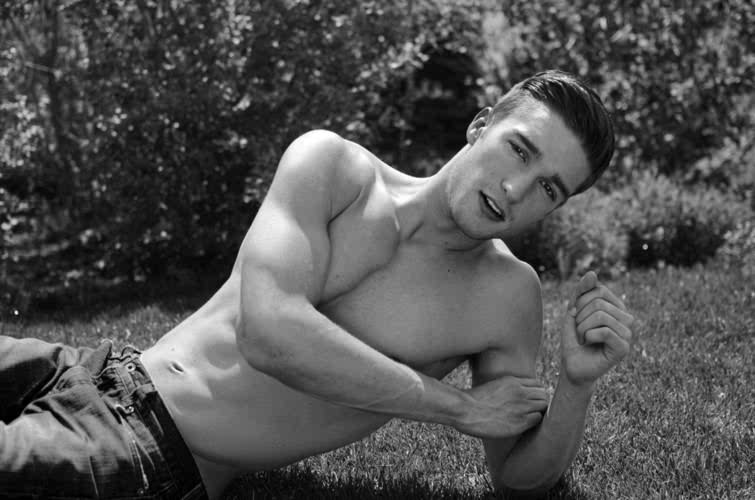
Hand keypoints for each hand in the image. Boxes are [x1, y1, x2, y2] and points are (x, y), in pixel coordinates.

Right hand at [455, 376, 548, 438]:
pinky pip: (538, 419)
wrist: (465, 410)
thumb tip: (511, 395)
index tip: (531, 401)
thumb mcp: (492, 386)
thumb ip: (506, 389)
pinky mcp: (520, 422)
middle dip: (540, 402)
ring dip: (539, 411)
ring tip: (530, 417)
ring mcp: (521, 406)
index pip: (537, 384)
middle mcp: (520, 391)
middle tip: (533, 411)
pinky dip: (534, 421)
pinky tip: (524, 424)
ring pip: (544, 405)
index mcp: (512, 381)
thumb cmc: (472, 401)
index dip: (536, 394)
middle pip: (544, 394)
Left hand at [561, 271, 634, 385]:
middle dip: (580, 317)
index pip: (598, 290)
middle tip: (579, 332)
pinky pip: (604, 331)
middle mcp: (626, 318)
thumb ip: (581, 291)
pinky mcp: (624, 348)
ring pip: (600, 315)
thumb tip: (592, 272)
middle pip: (598, 302)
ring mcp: (627, 333)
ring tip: (583, 339)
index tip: (576, 317)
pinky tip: (589, 344)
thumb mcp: (574, 311)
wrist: (572, 367)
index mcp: (617, 307)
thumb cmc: (574, 339)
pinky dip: (588, 336)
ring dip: (582, 328)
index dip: (579, 302)